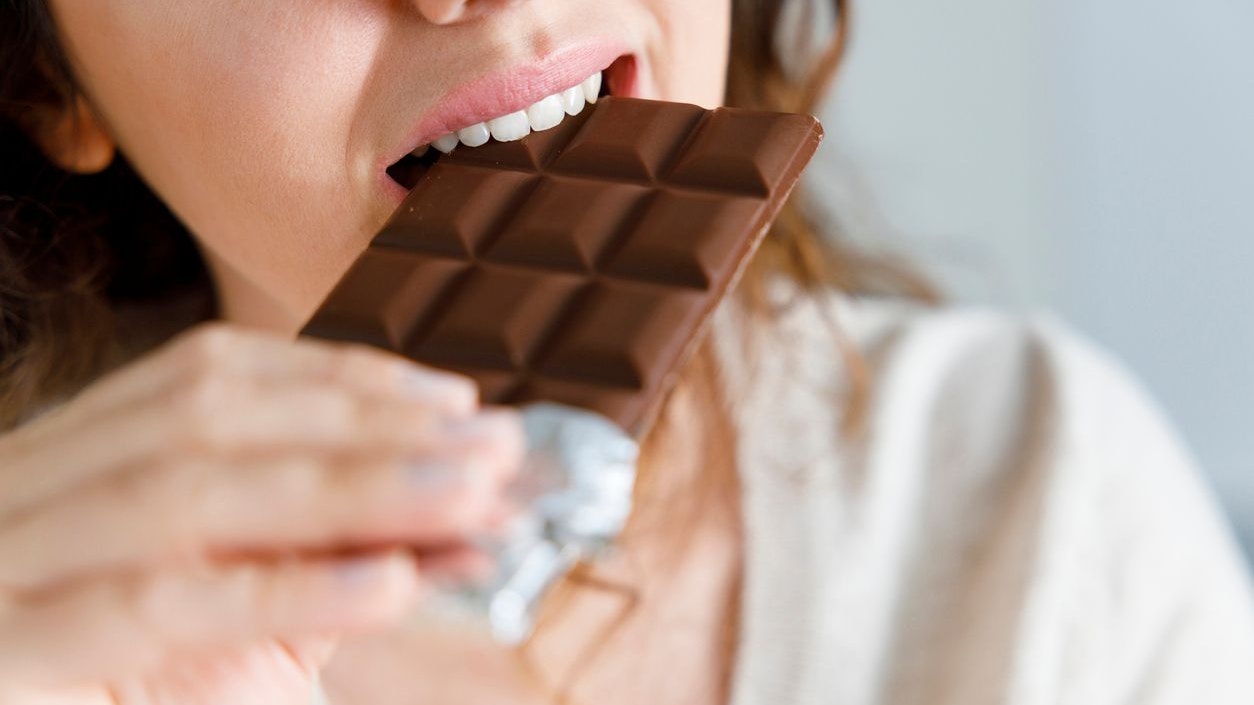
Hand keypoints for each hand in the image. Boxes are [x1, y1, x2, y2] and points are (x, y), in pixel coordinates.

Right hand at [0, 323, 522, 703]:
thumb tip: (464, 504)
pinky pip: (152, 607)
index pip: (214, 377)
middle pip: (209, 419)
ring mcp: (1, 564)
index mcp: (76, 456)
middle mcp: (25, 487)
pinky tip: (388, 584)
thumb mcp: (246, 608)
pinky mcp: (2, 655)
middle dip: (367, 427)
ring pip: (186, 491)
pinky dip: (284, 588)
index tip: (455, 401)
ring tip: (467, 497)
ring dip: (348, 487)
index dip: (344, 379)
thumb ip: (328, 551)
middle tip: (491, 446)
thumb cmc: (144, 695)